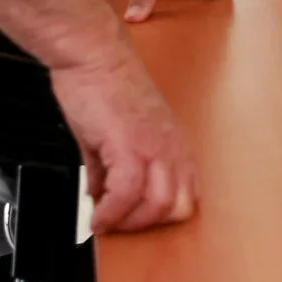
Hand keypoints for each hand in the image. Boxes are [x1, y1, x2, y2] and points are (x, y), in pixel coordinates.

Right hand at [47, 42, 198, 233]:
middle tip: (119, 226)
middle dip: (147, 226)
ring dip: (129, 223)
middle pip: (179, 206)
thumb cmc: (104, 83)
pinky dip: (110, 213)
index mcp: (173, 142)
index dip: (162, 215)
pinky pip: (127, 194)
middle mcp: (171, 146)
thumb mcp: (115, 131)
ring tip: (106, 222)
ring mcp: (154, 146)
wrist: (93, 55)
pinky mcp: (130, 145)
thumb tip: (100, 194)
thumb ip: (109, 167)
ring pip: (159, 205)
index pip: (188, 193)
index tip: (136, 221)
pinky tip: (97, 215)